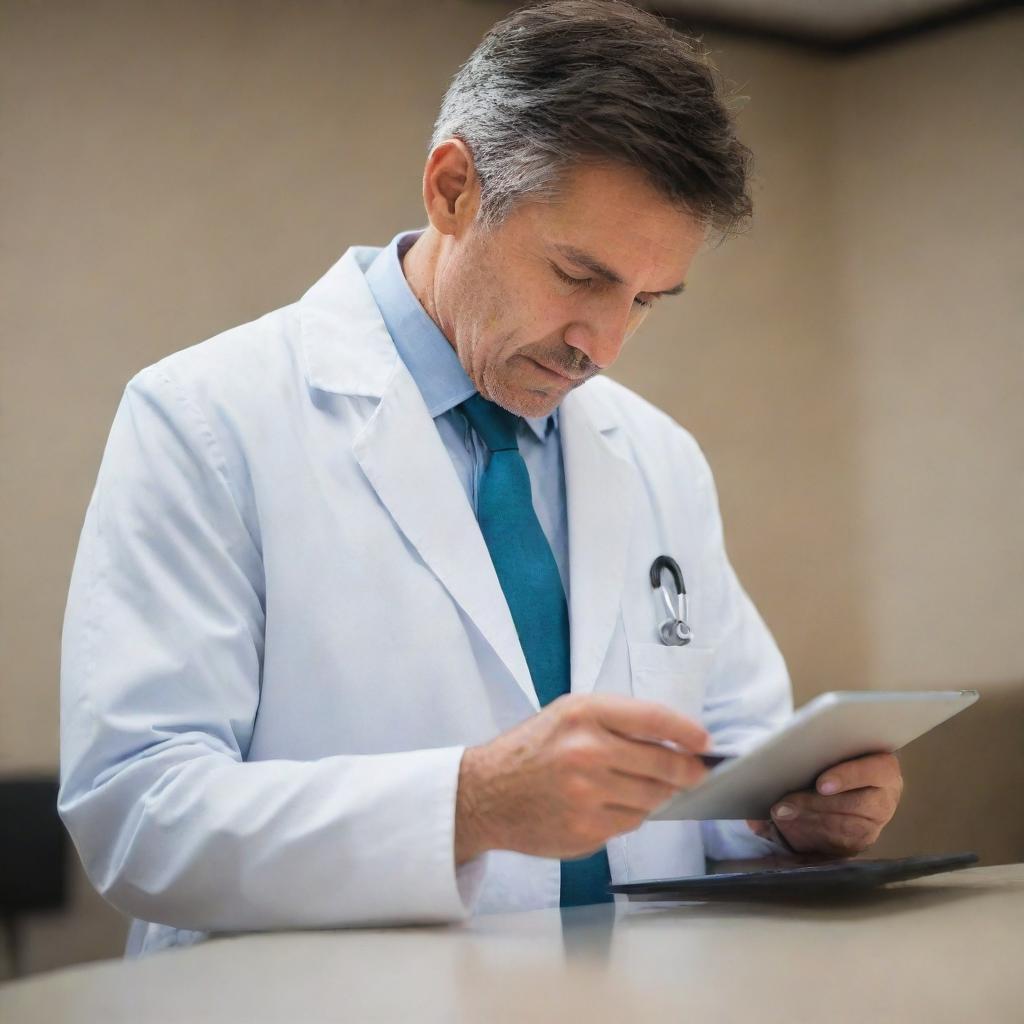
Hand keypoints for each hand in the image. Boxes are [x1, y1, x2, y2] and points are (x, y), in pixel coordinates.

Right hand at [455, 693, 709, 863]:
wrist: (485, 793)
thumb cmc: (531, 750)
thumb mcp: (568, 715)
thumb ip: (618, 722)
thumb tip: (677, 740)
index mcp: (584, 714)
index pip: (655, 719)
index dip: (688, 731)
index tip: (704, 742)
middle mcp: (587, 751)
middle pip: (665, 764)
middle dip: (688, 771)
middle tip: (696, 773)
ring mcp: (587, 794)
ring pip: (653, 798)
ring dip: (658, 795)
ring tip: (642, 787)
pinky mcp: (586, 829)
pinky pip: (632, 823)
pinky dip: (631, 815)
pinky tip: (611, 804)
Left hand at [746, 752, 902, 857]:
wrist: (854, 786)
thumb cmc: (839, 762)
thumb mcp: (835, 752)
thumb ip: (818, 754)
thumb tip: (793, 762)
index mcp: (884, 770)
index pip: (871, 772)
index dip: (846, 778)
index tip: (821, 785)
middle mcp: (885, 800)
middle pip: (854, 806)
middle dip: (814, 806)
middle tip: (783, 805)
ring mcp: (875, 826)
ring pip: (844, 830)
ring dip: (809, 823)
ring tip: (781, 816)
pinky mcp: (860, 844)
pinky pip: (836, 847)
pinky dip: (809, 838)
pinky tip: (788, 829)